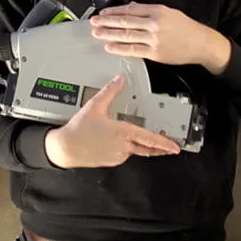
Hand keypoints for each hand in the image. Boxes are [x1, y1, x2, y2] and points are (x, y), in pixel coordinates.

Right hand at [44, 74, 180, 168]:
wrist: (65, 149)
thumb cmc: (78, 130)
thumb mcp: (95, 106)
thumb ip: (109, 91)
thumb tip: (119, 80)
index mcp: (123, 133)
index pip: (149, 139)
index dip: (164, 143)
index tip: (175, 146)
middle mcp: (122, 147)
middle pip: (146, 149)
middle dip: (160, 149)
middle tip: (170, 148)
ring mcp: (117, 156)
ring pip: (134, 151)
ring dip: (140, 146)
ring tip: (143, 140)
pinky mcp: (110, 161)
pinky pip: (123, 154)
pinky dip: (126, 148)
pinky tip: (121, 142)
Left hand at [90, 2, 231, 73]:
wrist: (200, 43)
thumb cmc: (185, 27)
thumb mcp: (168, 12)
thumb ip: (147, 10)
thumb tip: (129, 8)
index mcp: (157, 11)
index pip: (130, 10)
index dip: (113, 12)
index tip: (102, 13)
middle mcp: (154, 24)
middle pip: (125, 22)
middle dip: (106, 22)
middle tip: (94, 22)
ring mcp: (154, 39)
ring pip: (126, 36)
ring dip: (109, 34)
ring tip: (97, 33)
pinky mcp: (154, 53)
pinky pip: (133, 50)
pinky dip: (119, 48)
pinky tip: (109, 47)